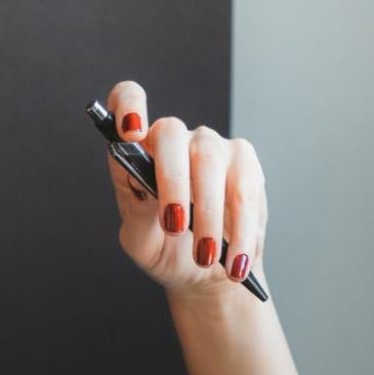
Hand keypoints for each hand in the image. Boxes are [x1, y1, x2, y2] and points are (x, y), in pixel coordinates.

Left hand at [102, 80, 266, 302]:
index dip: (128, 106)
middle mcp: (175, 139)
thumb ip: (135, 209)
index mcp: (139, 150)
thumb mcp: (140, 241)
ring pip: (210, 162)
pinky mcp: (245, 164)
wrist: (205, 275)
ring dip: (209, 216)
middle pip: (172, 135)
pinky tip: (235, 259)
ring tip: (206, 257)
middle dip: (173, 184)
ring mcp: (212, 147)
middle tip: (176, 228)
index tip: (130, 133)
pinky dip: (240, 229)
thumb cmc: (166, 250)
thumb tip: (139, 180)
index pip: (128, 99)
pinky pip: (245, 188)